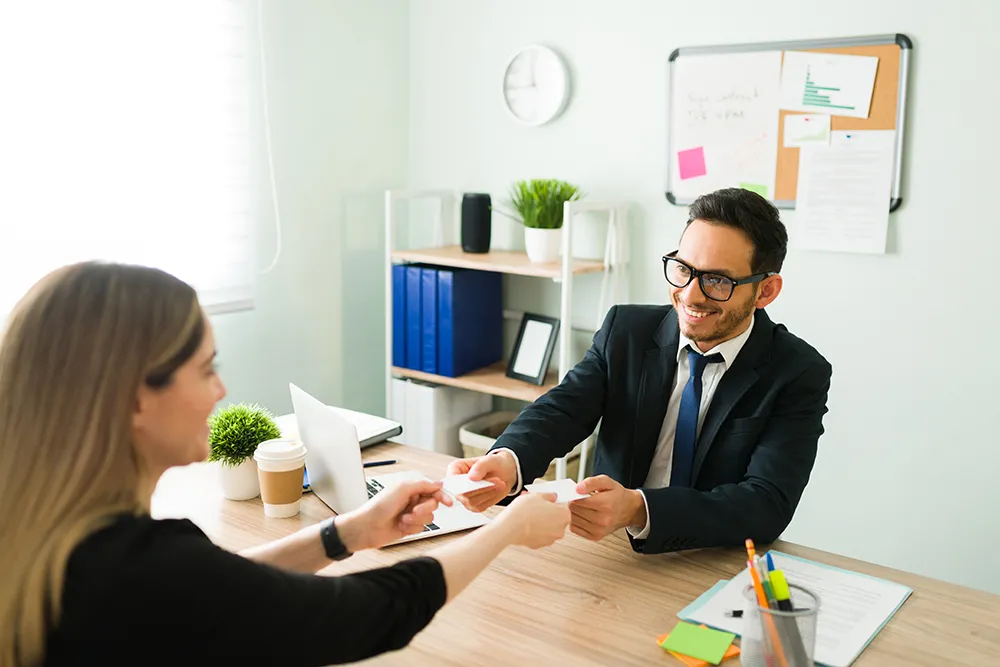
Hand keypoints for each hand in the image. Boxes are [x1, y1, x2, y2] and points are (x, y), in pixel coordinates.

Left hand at [336, 479, 451, 550]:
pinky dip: (411, 528)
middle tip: (413, 511)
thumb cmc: (379, 507)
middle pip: (433, 504)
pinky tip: (400, 526)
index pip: (433, 489)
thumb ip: (423, 484)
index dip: (442, 495)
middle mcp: (412, 500)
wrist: (367, 527)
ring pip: (429, 518)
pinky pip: (422, 528)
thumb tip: (439, 483)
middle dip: (424, 509)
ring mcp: (411, 514)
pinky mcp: (409, 527)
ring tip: (402, 519)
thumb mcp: (402, 489)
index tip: (448, 502)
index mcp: (411, 488)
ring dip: (416, 519)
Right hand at [445, 451, 516, 511]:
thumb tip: (471, 478)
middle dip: (481, 488)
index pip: (452, 479)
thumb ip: (481, 467)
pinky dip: (491, 499)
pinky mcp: (473, 506)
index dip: (458, 483)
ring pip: (471, 501)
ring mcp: (463, 498)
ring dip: (488, 493)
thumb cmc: (494, 464)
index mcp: (455, 469)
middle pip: (462, 493)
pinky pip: (480, 506)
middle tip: (498, 480)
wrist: (504, 474)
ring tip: (501, 483)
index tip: (472, 481)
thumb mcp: (491, 460)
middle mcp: (457, 485)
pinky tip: (498, 489)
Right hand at [497, 492, 569, 548]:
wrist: (511, 526)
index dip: (553, 503)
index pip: (563, 507)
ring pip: (547, 528)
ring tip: (527, 514)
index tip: (547, 501)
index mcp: (564, 515)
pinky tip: (525, 523)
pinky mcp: (539, 545)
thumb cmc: (525, 511)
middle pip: (556, 519)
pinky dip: (534, 531)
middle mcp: (560, 529)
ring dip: (540, 522)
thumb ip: (549, 495)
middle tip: (535, 506)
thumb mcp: (538, 495)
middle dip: (547, 513)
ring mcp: (550, 539)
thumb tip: (552, 496)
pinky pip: (538, 535)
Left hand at [568, 475, 644, 541]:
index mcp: (605, 504)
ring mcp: (599, 530)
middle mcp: (602, 520)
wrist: (629, 510)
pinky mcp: (595, 536)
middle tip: (580, 499)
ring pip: (572, 520)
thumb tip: (578, 488)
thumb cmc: (617, 495)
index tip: (577, 493)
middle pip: (574, 510)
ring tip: (583, 507)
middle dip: (573, 503)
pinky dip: (575, 521)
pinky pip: (575, 529)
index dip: (574, 495)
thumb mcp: (607, 481)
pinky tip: (583, 516)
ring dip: (573, 512)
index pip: (578, 501)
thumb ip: (591, 482)